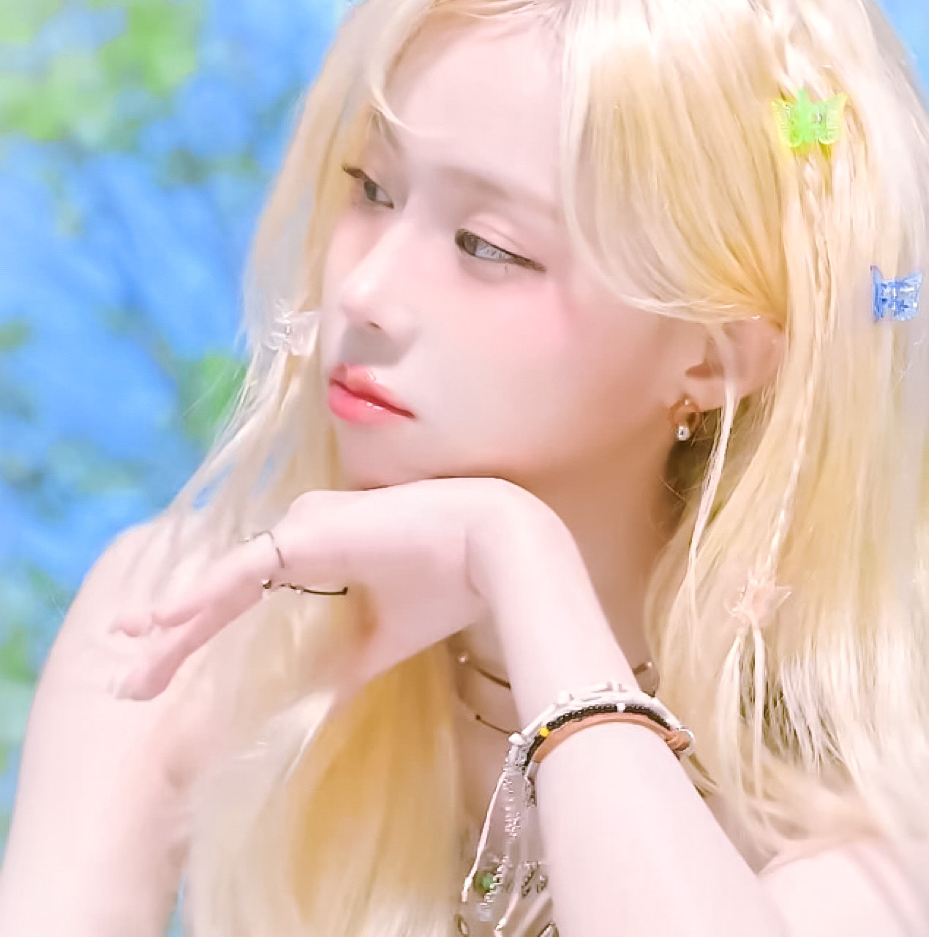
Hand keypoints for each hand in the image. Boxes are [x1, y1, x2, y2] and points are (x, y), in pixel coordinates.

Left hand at [108, 476, 547, 700]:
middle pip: (225, 588)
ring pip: (226, 580)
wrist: (496, 545)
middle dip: (175, 633)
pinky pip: (246, 569)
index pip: (247, 594)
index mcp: (320, 551)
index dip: (201, 626)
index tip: (160, 660)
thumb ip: (341, 665)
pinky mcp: (309, 530)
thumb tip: (310, 706)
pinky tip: (164, 623)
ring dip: (178, 621)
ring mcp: (302, 526)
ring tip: (132, 658)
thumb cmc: (449, 580)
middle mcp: (302, 531)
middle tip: (130, 676)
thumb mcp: (383, 636)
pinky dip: (204, 595)